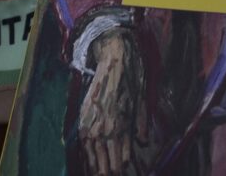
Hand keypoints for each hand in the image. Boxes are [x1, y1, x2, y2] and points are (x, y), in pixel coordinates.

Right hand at [78, 29, 146, 175]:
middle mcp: (105, 130)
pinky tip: (90, 160)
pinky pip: (83, 143)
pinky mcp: (83, 116)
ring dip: (97, 168)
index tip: (123, 172)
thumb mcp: (142, 104)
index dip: (122, 170)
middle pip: (106, 164)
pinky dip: (87, 154)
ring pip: (92, 157)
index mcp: (121, 128)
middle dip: (110, 173)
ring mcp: (92, 124)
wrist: (114, 60)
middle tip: (113, 175)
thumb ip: (141, 126)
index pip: (120, 161)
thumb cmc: (132, 81)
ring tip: (100, 174)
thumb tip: (142, 142)